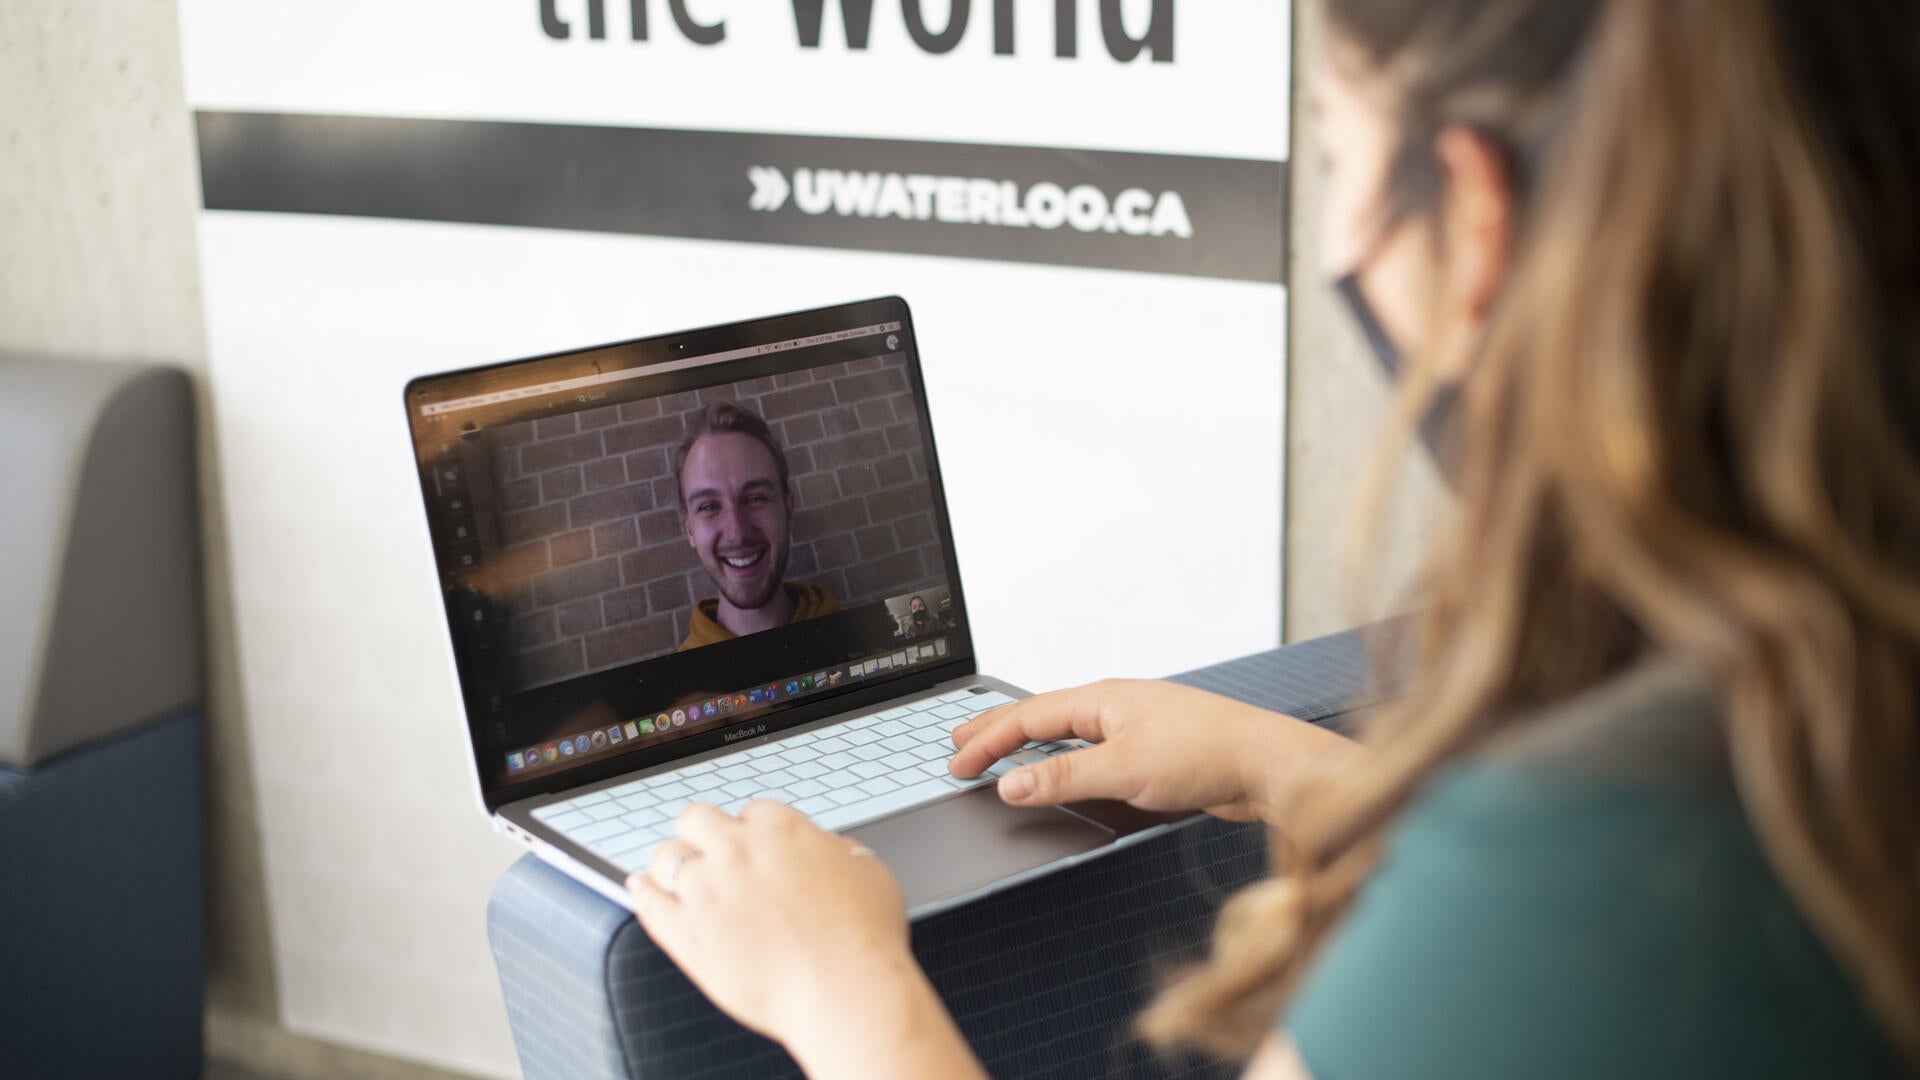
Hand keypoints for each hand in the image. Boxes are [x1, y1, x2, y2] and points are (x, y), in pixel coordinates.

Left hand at [628, 801, 911, 1044]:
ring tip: (673, 871)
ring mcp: (704, 891)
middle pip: (696, 819)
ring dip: (671, 861)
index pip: (752, 811)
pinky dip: (642, 892)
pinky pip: (648, 903)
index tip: (755, 846)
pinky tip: (640, 888)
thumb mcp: (869, 873)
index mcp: (781, 830)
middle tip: (706, 847)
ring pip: (667, 856)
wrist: (843, 991)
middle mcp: (736, 851)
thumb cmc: (863, 939)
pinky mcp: (684, 933)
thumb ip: (840, 853)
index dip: (753, 830)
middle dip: (701, 831)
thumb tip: (831, 852)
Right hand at [947, 679, 1357, 821]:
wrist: (1268, 765)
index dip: (987, 739)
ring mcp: (1134, 725)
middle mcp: (1115, 705)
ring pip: (1067, 732)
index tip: (956, 761)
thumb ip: (1063, 777)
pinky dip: (1061, 758)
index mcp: (1102, 698)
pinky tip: (1060, 769)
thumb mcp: (1124, 770)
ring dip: (1028, 744)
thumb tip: (1009, 784)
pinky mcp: (1152, 750)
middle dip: (997, 730)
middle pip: (1041, 716)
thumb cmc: (1207, 754)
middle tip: (957, 744)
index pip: (1028, 717)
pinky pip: (1091, 749)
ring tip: (997, 752)